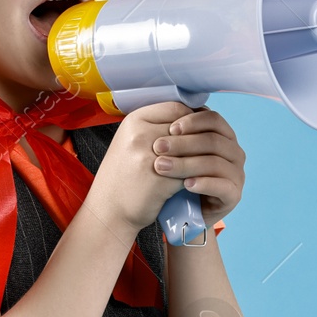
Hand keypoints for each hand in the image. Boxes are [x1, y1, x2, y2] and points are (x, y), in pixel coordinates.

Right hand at [85, 100, 195, 231]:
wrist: (108, 209)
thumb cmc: (123, 175)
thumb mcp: (131, 141)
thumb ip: (156, 127)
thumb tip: (192, 115)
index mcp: (134, 121)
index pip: (176, 108)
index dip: (192, 119)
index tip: (199, 129)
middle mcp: (140, 135)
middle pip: (186, 128)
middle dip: (200, 139)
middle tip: (208, 147)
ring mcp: (149, 157)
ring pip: (191, 150)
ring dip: (201, 158)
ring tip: (206, 163)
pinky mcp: (160, 180)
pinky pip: (190, 172)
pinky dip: (197, 176)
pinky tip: (199, 179)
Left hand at [150, 106, 244, 225]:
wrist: (181, 214)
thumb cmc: (176, 177)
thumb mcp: (175, 152)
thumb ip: (176, 133)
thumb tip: (166, 108)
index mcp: (223, 136)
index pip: (213, 119)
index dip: (192, 121)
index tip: (169, 128)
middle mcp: (234, 152)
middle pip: (213, 140)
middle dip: (183, 143)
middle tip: (157, 148)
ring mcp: (236, 174)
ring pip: (215, 162)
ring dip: (186, 163)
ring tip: (161, 167)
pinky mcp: (234, 195)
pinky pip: (222, 186)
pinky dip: (203, 183)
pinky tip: (185, 184)